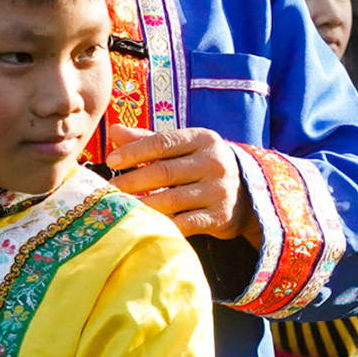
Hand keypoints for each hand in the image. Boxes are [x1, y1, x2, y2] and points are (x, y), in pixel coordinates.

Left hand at [107, 126, 248, 239]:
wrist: (247, 192)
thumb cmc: (202, 165)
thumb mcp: (182, 147)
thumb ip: (148, 140)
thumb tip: (115, 132)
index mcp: (203, 139)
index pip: (162, 143)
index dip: (134, 152)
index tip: (111, 161)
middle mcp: (214, 163)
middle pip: (164, 172)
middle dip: (133, 181)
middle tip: (110, 189)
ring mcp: (218, 191)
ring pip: (171, 200)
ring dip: (143, 205)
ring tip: (121, 207)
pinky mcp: (220, 217)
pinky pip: (185, 223)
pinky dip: (163, 224)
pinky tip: (145, 223)